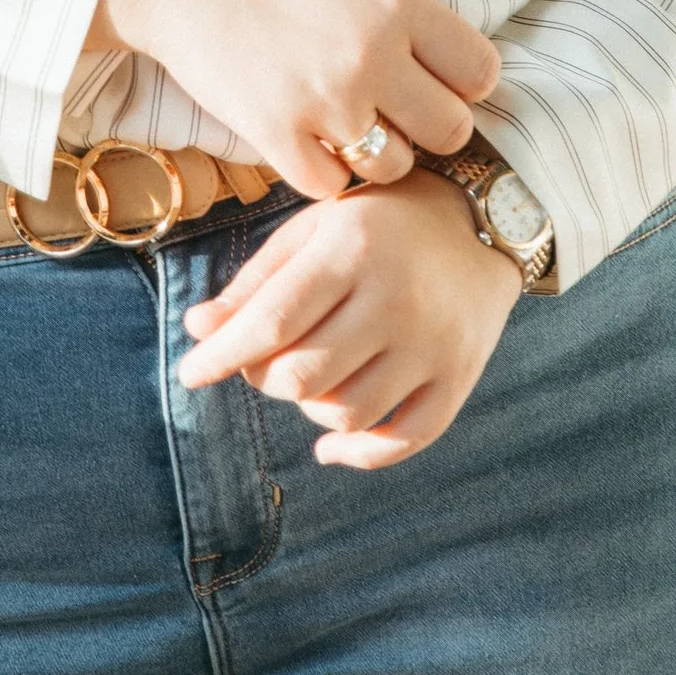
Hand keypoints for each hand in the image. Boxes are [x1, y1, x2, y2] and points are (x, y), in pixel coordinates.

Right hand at [94, 0, 496, 201]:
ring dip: (375, 154)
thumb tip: (458, 77)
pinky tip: (306, 139)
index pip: (480, 73)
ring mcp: (325, 100)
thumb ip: (409, 19)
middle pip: (449, 130)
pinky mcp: (277, 136)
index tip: (434, 81)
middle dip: (427, 127)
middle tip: (394, 112)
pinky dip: (324, 171)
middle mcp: (372, 54)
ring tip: (344, 122)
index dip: (461, 83)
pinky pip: (333, 186)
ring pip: (394, 166)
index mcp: (399, 2)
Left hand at [175, 172, 520, 468]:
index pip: (273, 322)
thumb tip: (198, 330)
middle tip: (259, 362)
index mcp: (354, 249)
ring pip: (346, 412)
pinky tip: (331, 445)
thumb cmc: (381, 222)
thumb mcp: (315, 229)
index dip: (221, 355)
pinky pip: (404, 439)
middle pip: (303, 375)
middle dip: (263, 378)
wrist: (485, 221)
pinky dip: (359, 453)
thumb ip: (257, 280)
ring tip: (308, 378)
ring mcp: (432, 343)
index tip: (190, 374)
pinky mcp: (459, 376)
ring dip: (309, 408)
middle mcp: (396, 298)